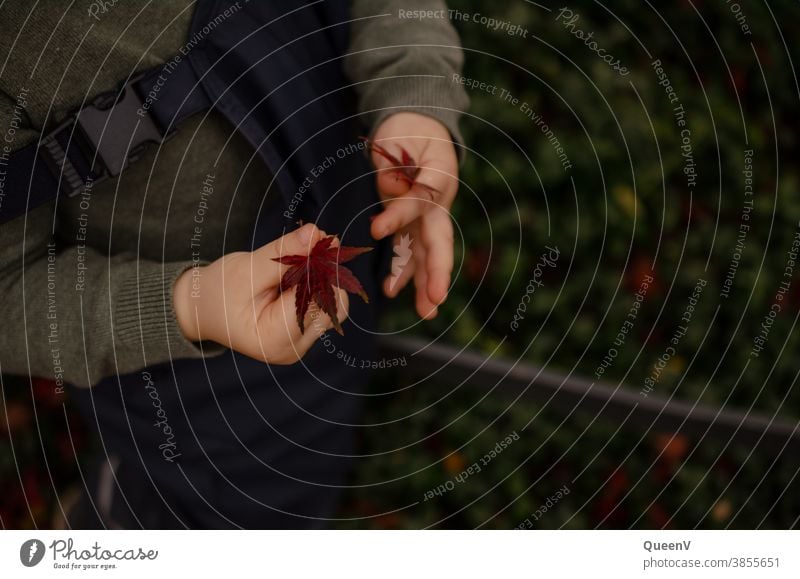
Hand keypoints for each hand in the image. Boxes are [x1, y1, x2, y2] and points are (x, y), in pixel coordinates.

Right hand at [173, 224, 347, 362]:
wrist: (201, 309)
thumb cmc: (217, 293)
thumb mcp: (246, 269)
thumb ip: (284, 253)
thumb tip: (316, 234)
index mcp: (275, 340)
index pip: (317, 301)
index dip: (320, 269)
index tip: (313, 241)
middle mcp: (293, 348)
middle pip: (333, 306)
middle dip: (324, 271)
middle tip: (307, 244)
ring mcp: (301, 343)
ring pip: (333, 304)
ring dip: (322, 276)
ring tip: (296, 260)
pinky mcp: (304, 333)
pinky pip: (325, 305)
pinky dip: (317, 283)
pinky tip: (297, 272)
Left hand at [369, 112, 458, 318]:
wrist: (417, 128)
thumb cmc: (411, 133)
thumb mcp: (403, 139)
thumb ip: (394, 166)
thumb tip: (387, 185)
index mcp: (437, 182)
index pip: (418, 202)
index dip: (399, 216)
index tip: (376, 230)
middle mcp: (434, 205)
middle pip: (437, 242)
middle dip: (436, 274)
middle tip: (434, 301)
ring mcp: (424, 217)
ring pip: (427, 254)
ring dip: (425, 283)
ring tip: (426, 310)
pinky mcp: (411, 222)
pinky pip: (410, 251)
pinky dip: (403, 272)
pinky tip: (392, 289)